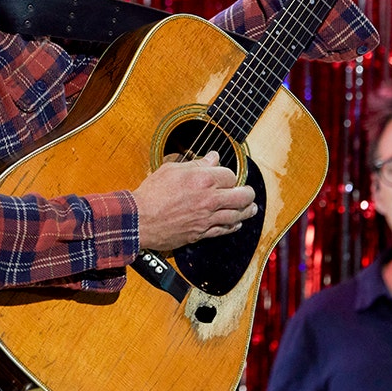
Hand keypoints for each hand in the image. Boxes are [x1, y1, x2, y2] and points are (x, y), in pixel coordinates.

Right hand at [132, 151, 257, 250]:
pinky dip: (234, 226)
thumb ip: (196, 164)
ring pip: (237, 215)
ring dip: (247, 211)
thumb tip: (213, 157)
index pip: (230, 175)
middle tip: (249, 192)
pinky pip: (224, 230)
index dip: (229, 175)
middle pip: (241, 196)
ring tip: (252, 208)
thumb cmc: (152, 193)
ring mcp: (207, 218)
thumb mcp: (172, 169)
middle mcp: (209, 199)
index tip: (225, 176)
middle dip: (248, 193)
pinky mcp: (201, 233)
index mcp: (203, 180)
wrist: (139, 219)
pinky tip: (237, 223)